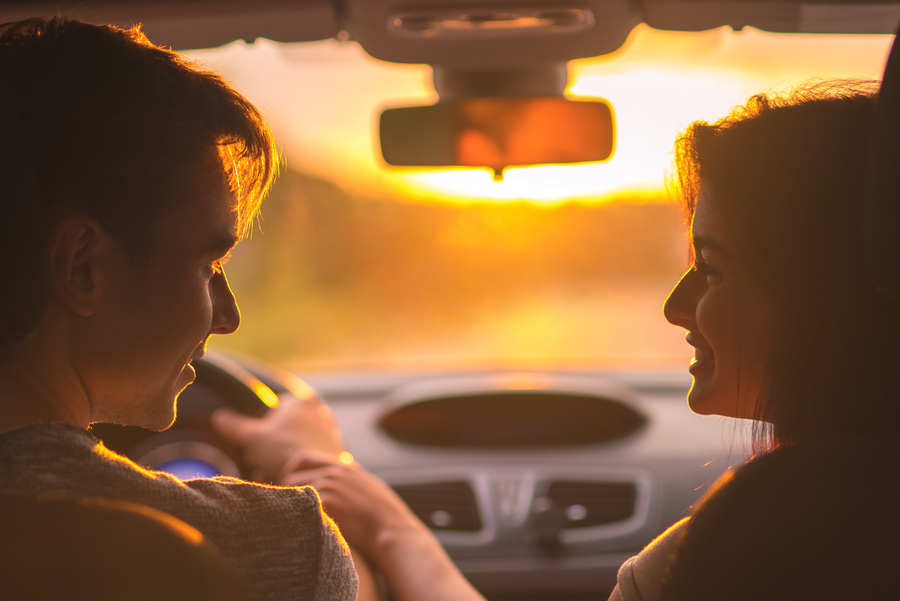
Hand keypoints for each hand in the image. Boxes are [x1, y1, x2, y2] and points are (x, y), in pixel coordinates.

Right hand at [210, 392, 344, 482]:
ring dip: (283, 457)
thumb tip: (218, 417)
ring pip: (298, 443)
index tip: (258, 445)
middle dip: (273, 445)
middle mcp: (321, 412)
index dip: (264, 428)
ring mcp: (331, 432)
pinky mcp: (336, 451)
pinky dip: (298, 466)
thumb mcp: (254, 438)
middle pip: (288, 428)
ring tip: (274, 473)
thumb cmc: (284, 450)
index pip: (278, 408)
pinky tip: (289, 479)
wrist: (316, 476)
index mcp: (303, 401)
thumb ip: (236, 426)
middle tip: (263, 462)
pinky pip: (310, 457)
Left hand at [282, 451, 430, 563]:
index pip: (302, 458)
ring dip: (288, 506)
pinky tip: (298, 529)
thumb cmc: (387, 516)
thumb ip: (355, 478)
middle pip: (292, 475)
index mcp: (344, 467)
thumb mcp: (371, 487)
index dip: (292, 472)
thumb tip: (347, 473)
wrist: (394, 530)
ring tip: (291, 522)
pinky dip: (294, 516)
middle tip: (287, 510)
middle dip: (286, 492)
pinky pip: (297, 506)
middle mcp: (333, 473)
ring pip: (291, 491)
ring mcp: (328, 486)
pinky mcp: (326, 503)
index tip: (291, 488)